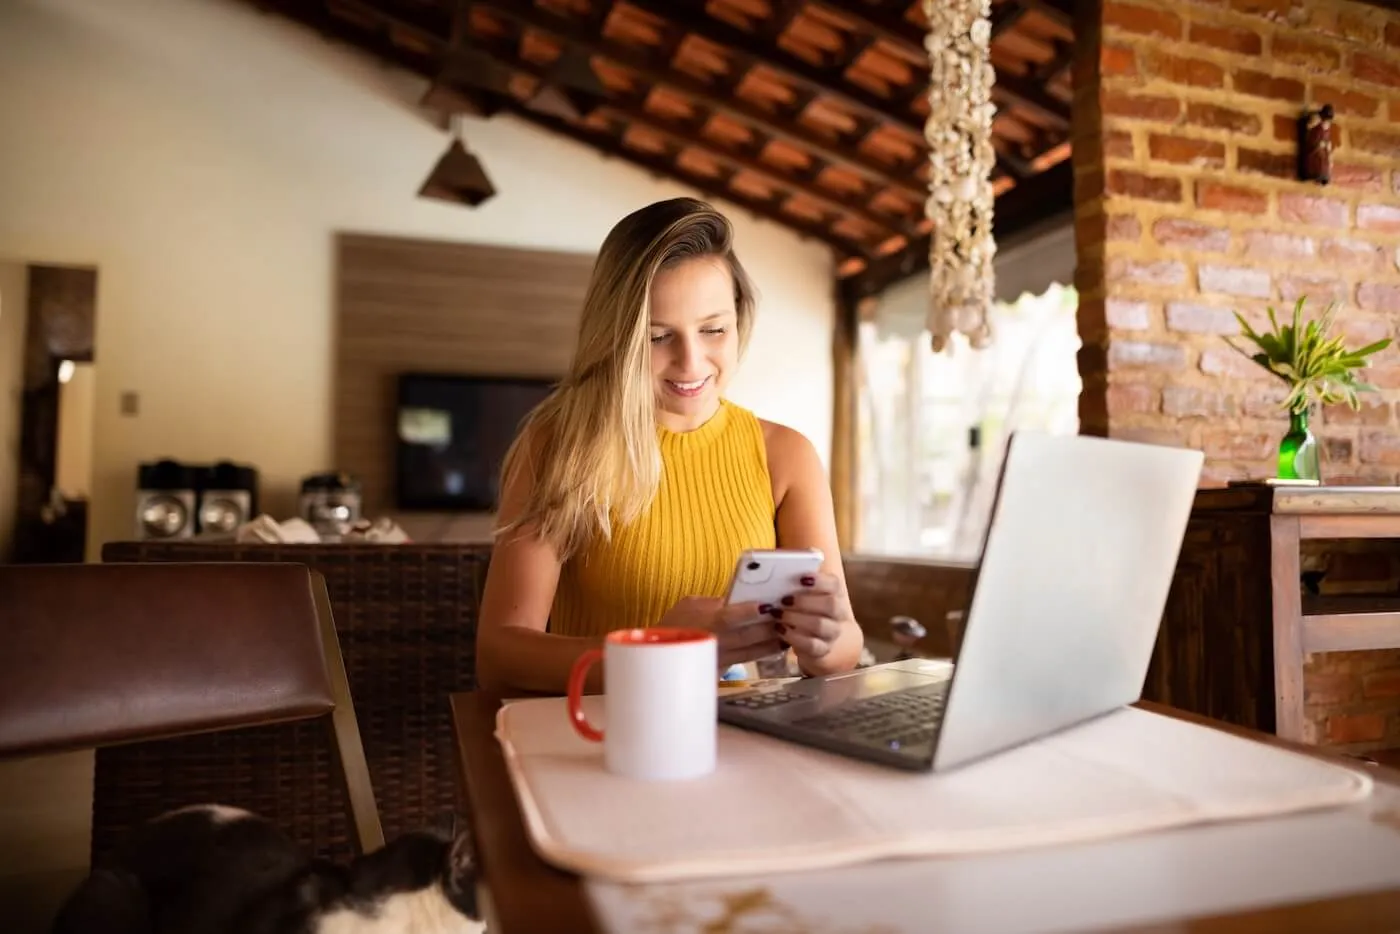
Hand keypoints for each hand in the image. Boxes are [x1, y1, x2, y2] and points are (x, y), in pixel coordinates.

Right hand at [657, 596, 784, 672]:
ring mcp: (721, 659)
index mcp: (706, 623)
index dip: (748, 612)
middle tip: (790, 615)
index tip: (765, 605)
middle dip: (771, 626)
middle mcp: (716, 643)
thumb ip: (716, 600)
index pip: (729, 617)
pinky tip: (778, 645)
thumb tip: (741, 595)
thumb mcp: (691, 603)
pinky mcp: (723, 670)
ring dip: (775, 641)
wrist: (661, 652)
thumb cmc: (676, 622)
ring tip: (791, 629)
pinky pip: (750, 661)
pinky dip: (765, 652)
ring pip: (755, 652)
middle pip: (749, 636)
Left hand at [774, 572, 852, 668]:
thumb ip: (793, 579)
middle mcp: (838, 613)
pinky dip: (794, 637)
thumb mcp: (800, 592)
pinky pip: (812, 645)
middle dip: (805, 601)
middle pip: (831, 605)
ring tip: (778, 615)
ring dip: (797, 619)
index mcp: (835, 593)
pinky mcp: (822, 650)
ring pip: (821, 625)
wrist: (816, 639)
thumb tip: (772, 565)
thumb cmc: (802, 607)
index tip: (802, 578)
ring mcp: (832, 633)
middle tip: (784, 600)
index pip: (835, 584)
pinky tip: (780, 630)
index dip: (820, 581)